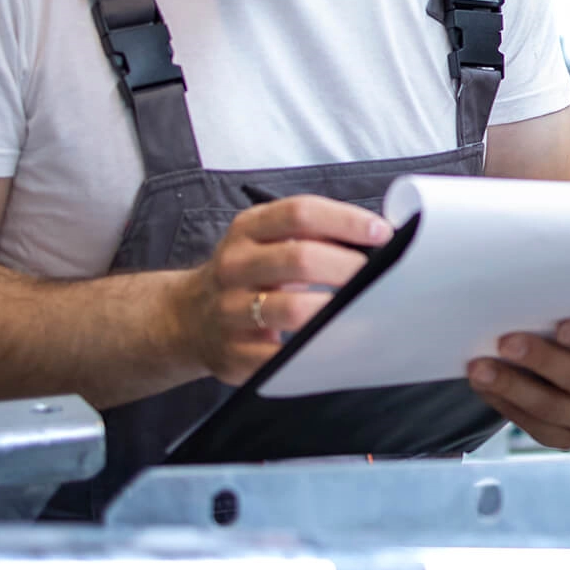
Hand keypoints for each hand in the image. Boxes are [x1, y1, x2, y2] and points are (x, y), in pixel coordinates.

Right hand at [177, 195, 392, 384]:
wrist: (188, 318)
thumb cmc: (247, 275)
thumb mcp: (263, 241)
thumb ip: (310, 233)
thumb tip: (376, 236)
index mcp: (247, 230)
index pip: (300, 213)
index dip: (346, 220)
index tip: (381, 233)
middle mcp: (235, 266)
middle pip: (299, 258)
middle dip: (348, 267)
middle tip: (378, 278)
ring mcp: (231, 311)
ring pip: (291, 310)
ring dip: (336, 311)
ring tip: (364, 311)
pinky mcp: (236, 354)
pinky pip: (284, 356)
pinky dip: (318, 351)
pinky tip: (340, 346)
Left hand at [467, 317, 569, 449]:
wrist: (553, 363)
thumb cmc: (558, 327)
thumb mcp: (566, 312)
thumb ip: (556, 307)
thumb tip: (518, 298)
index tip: (561, 328)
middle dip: (541, 360)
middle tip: (505, 343)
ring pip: (555, 408)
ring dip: (512, 387)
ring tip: (480, 369)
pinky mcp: (568, 437)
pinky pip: (537, 426)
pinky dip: (506, 404)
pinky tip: (484, 387)